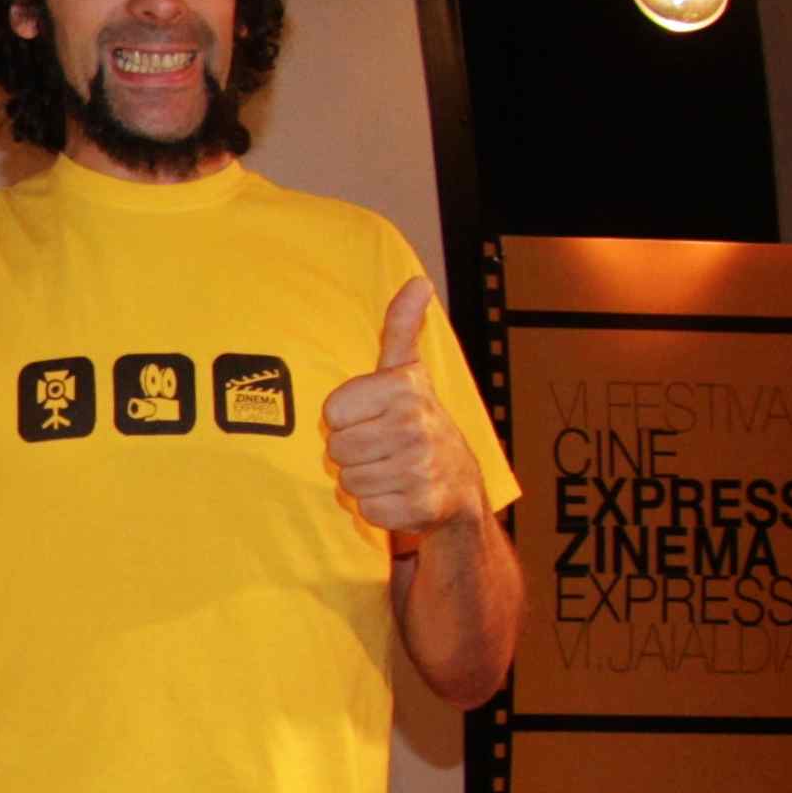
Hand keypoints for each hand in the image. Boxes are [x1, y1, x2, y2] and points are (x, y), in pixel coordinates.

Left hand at [322, 277, 484, 537]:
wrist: (459, 483)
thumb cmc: (420, 422)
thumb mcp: (408, 372)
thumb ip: (402, 327)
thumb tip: (417, 283)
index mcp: (403, 389)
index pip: (332, 413)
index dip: (346, 419)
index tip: (372, 418)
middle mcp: (414, 426)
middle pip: (336, 449)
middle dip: (352, 453)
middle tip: (381, 447)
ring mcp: (419, 469)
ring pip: (348, 481)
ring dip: (363, 480)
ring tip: (390, 469)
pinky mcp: (419, 507)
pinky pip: (366, 509)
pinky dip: (377, 507)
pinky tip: (398, 493)